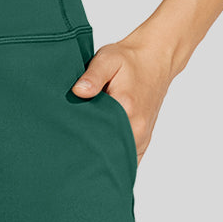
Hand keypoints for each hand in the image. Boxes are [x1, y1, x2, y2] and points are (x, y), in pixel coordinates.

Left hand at [71, 30, 180, 165]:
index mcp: (126, 109)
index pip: (97, 138)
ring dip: (101, 160)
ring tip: (84, 155)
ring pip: (118, 161)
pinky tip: (100, 158)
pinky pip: (128, 163)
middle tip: (70, 151)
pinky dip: (114, 163)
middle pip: (107, 154)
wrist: (156, 59)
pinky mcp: (144, 142)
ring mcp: (142, 138)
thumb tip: (78, 91)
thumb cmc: (129, 60)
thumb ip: (93, 76)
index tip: (66, 144)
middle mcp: (137, 128)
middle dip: (89, 156)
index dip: (80, 143)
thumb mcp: (108, 59)